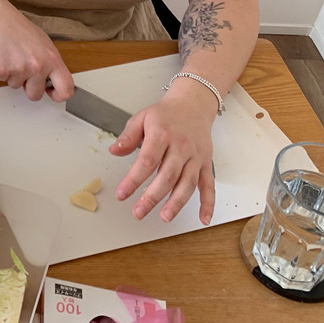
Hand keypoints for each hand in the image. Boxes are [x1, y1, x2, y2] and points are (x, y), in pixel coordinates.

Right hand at [0, 0, 72, 100]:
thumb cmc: (18, 27)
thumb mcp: (43, 43)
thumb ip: (49, 63)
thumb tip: (53, 80)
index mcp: (52, 58)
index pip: (66, 88)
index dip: (58, 95)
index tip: (51, 92)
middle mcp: (38, 65)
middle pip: (36, 95)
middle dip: (28, 87)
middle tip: (23, 71)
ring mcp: (20, 69)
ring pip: (16, 86)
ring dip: (12, 75)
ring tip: (11, 55)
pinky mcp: (2, 69)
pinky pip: (2, 79)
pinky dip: (0, 70)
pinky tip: (2, 55)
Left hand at [110, 92, 216, 223]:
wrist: (193, 104)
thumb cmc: (165, 114)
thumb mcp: (141, 118)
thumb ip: (128, 137)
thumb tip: (114, 151)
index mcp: (162, 134)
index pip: (147, 161)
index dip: (133, 180)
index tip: (122, 193)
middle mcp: (181, 147)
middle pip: (167, 176)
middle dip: (152, 197)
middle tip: (138, 212)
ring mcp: (195, 157)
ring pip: (187, 183)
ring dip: (177, 203)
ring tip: (164, 217)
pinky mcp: (206, 163)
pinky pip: (209, 185)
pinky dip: (208, 203)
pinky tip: (204, 218)